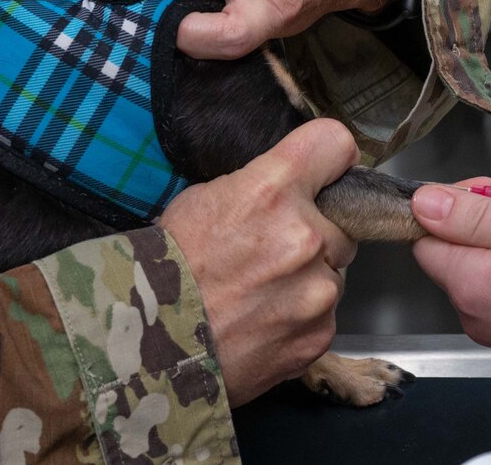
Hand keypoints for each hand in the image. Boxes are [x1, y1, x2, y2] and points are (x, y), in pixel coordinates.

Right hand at [160, 119, 360, 404]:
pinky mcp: (319, 334)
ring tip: (260, 295)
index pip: (335, 144)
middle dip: (315, 233)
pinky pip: (324, 316)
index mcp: (272, 190)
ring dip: (308, 279)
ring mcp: (316, 290)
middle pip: (340, 221)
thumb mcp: (205, 198)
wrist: (150, 345)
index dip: (329, 159)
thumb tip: (291, 188)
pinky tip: (262, 322)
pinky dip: (301, 319)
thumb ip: (261, 186)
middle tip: (273, 252)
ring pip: (333, 272)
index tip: (326, 171)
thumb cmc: (168, 269)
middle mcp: (304, 236)